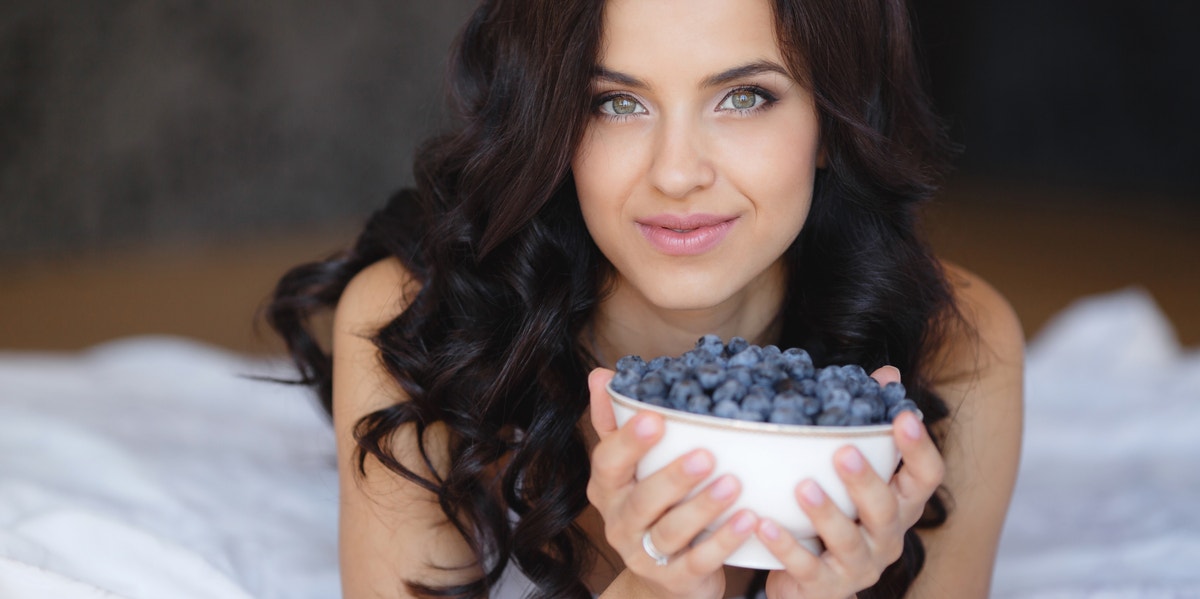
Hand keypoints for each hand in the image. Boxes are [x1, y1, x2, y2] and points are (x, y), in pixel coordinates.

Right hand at [586, 368, 758, 598]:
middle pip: (642, 500)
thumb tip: (600, 374)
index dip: (629, 442)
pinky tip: (749, 521)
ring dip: (703, 508)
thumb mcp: (630, 467)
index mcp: (608, 489)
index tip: (656, 417)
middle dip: (673, 477)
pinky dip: (724, 542)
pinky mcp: (675, 580)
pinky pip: (699, 561)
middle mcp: (620, 522)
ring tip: (733, 484)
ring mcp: (645, 555)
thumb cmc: (651, 508)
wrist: (663, 579)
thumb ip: (615, 423)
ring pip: (671, 532)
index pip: (608, 462)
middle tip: (706, 455)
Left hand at [757, 366, 944, 598]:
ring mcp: (859, 566)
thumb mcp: (852, 475)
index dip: (919, 448)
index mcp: (899, 504)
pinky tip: (763, 524)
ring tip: (803, 487)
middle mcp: (887, 537)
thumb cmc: (836, 515)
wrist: (811, 582)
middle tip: (843, 451)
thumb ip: (867, 426)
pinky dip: (786, 546)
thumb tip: (888, 371)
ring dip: (826, 514)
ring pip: (848, 541)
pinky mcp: (825, 586)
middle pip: (887, 510)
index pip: (927, 477)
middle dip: (866, 481)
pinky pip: (806, 567)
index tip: (903, 415)